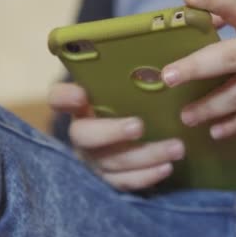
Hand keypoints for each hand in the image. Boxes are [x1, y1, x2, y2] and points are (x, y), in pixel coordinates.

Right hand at [48, 83, 184, 190]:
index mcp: (80, 106)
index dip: (65, 98)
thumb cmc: (133, 104)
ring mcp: (94, 161)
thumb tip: (161, 55)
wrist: (137, 137)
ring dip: (146, 155)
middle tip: (139, 125)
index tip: (81, 94)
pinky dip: (146, 176)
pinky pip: (124, 182)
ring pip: (112, 162)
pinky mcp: (109, 181)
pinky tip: (167, 167)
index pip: (58, 98)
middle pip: (84, 136)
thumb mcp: (129, 89)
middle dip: (111, 132)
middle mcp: (82, 134)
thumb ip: (133, 77)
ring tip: (177, 147)